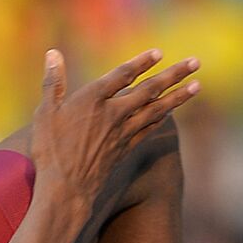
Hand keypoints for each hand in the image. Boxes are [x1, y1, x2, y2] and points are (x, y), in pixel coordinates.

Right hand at [30, 49, 198, 201]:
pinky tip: (171, 112)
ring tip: (197, 86)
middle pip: (149, 89)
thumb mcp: (45, 113)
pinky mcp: (124, 150)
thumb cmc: (50, 151)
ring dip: (179, 96)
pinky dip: (162, 119)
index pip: (123, 75)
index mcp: (93, 100)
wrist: (65, 189)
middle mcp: (113, 113)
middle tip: (196, 62)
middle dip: (174, 74)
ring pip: (156, 110)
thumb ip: (53, 82)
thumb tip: (53, 52)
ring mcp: (122, 133)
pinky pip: (149, 130)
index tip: (159, 53)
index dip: (141, 63)